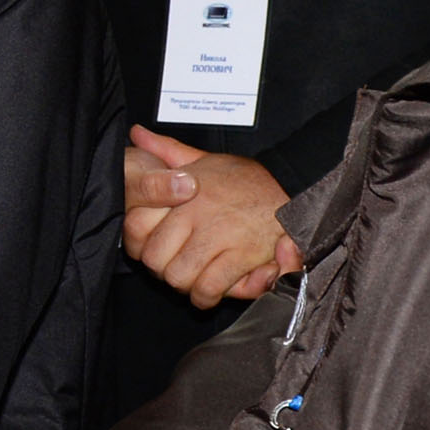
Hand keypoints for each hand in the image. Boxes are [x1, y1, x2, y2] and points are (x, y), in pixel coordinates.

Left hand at [122, 127, 299, 306]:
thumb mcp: (204, 159)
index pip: (135, 226)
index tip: (149, 249)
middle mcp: (193, 213)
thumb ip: (168, 151)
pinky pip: (209, 287)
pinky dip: (206, 296)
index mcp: (179, 192)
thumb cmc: (245, 179)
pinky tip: (208, 292)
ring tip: (192, 280)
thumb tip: (137, 133)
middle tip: (174, 269)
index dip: (138, 245)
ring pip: (178, 276)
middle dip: (161, 269)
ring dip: (184, 286)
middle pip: (154, 259)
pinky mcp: (241, 255)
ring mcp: (217, 235)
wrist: (293, 187)